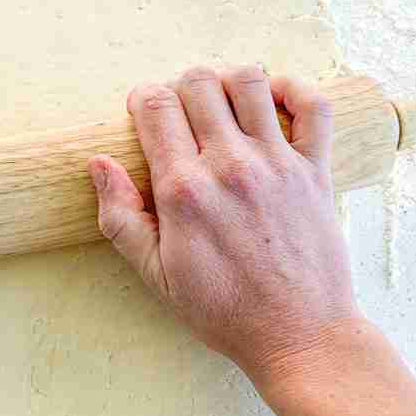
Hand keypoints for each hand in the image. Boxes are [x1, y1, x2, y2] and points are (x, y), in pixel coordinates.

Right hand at [88, 65, 359, 387]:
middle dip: (181, 88)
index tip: (145, 114)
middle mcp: (230, 166)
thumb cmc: (224, 311)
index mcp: (184, 191)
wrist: (298, 335)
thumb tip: (98, 164)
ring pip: (250, 80)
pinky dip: (295, 90)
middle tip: (184, 115)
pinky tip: (275, 104)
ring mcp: (277, 164)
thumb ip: (121, 218)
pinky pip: (313, 105)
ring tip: (224, 106)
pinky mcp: (316, 170)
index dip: (143, 100)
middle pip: (198, 83)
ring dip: (229, 82)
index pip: (155, 106)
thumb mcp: (157, 276)